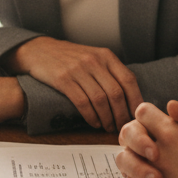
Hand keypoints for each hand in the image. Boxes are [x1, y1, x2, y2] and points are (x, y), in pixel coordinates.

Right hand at [2, 37, 141, 131]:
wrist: (40, 50)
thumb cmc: (70, 58)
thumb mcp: (94, 57)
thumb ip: (110, 72)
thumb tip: (130, 97)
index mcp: (106, 55)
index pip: (129, 80)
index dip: (135, 100)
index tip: (137, 115)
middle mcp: (94, 61)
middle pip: (116, 93)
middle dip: (121, 114)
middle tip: (122, 127)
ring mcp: (78, 69)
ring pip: (100, 100)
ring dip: (107, 118)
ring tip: (108, 127)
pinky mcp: (63, 79)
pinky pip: (82, 102)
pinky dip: (91, 116)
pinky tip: (94, 123)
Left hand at [116, 78, 177, 177]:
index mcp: (173, 134)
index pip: (143, 113)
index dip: (149, 113)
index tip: (158, 118)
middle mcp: (158, 155)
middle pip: (129, 136)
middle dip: (137, 135)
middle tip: (150, 140)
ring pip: (127, 165)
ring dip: (135, 160)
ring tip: (151, 163)